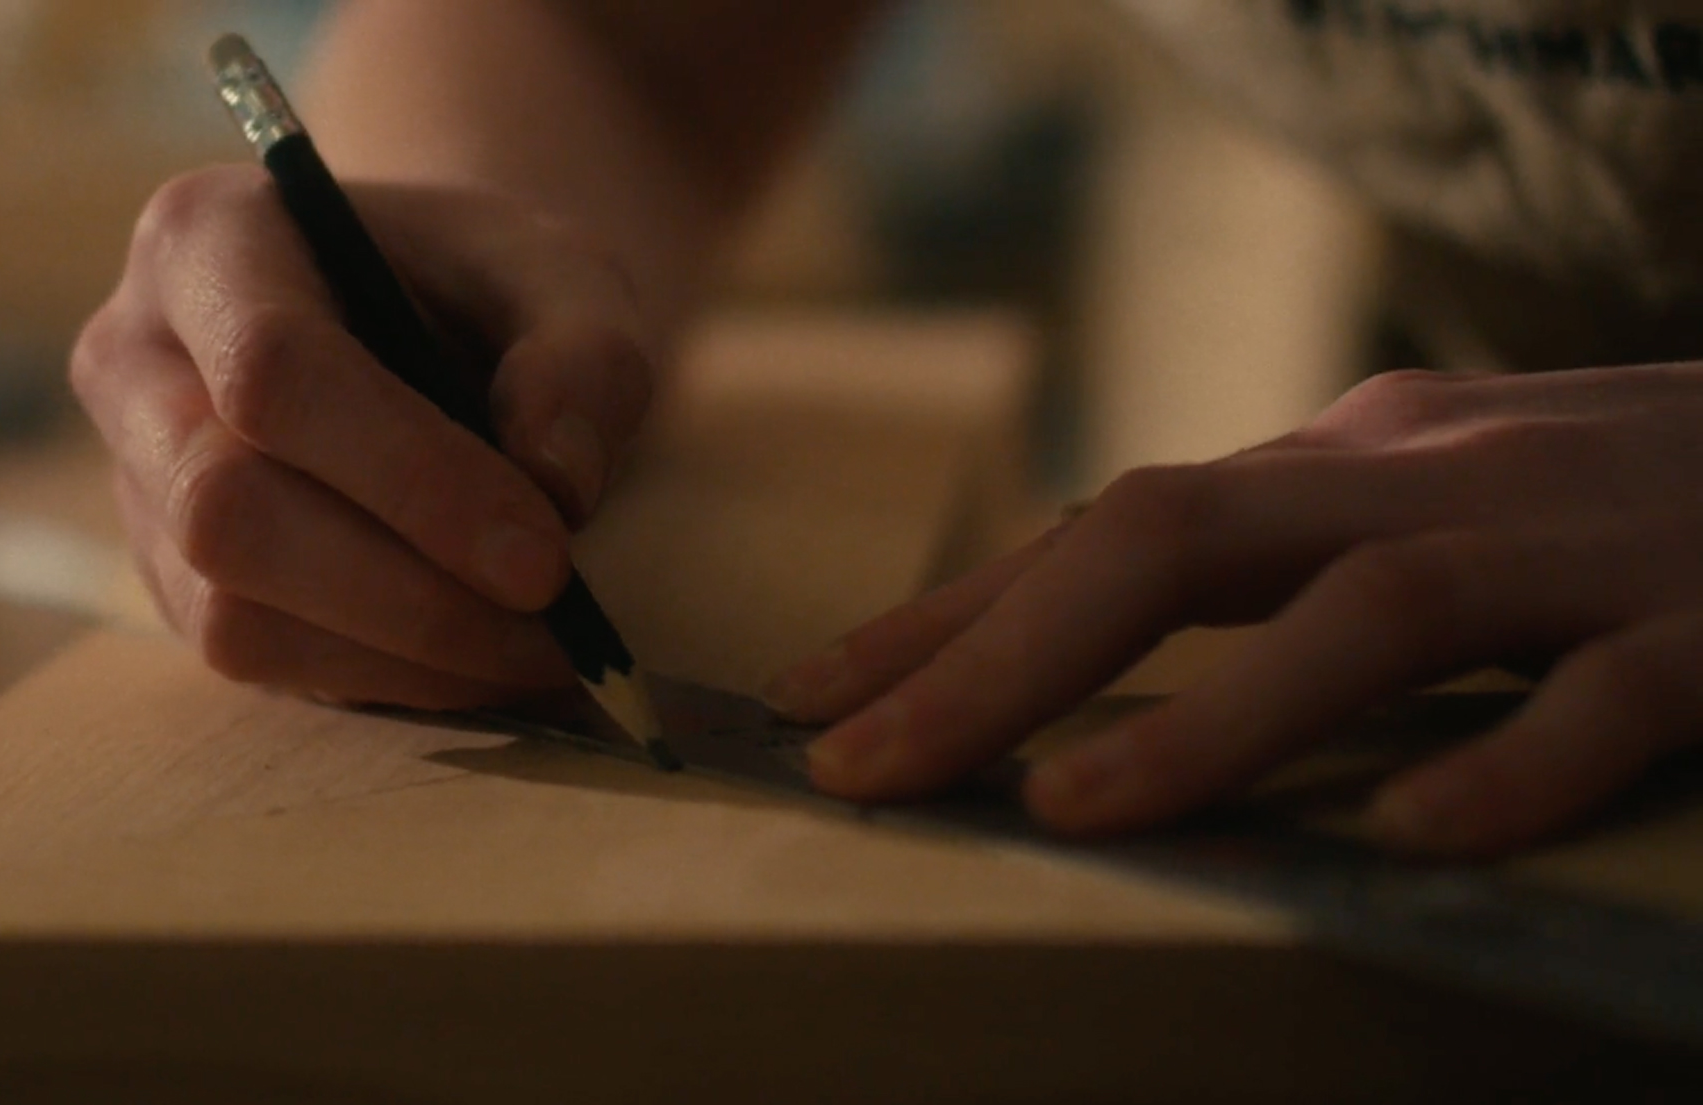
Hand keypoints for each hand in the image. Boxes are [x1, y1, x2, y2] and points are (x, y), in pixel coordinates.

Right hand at [72, 167, 653, 708]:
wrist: (426, 316)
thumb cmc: (483, 283)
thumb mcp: (562, 274)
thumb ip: (583, 358)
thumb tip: (556, 485)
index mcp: (208, 238)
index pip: (273, 371)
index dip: (412, 479)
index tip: (545, 559)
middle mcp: (136, 360)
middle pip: (225, 509)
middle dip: (408, 592)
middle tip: (558, 628)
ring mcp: (139, 482)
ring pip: (229, 611)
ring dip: (403, 653)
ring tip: (539, 651)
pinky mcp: (170, 578)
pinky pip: (256, 660)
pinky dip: (385, 677)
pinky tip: (481, 659)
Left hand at [765, 364, 1702, 855]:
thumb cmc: (1606, 495)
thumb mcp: (1415, 496)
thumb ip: (1274, 553)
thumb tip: (1074, 623)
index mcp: (1346, 459)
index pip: (1109, 528)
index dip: (953, 616)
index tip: (811, 700)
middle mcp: (1429, 479)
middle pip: (1178, 535)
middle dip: (1002, 656)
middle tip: (862, 770)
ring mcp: (1572, 547)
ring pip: (1370, 612)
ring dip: (1208, 715)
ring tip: (1064, 806)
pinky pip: (1606, 699)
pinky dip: (1506, 763)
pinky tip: (1408, 836)